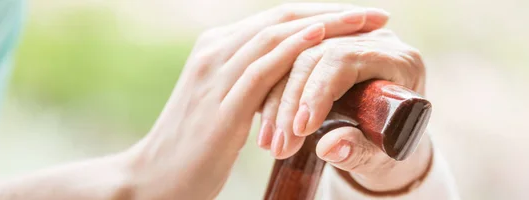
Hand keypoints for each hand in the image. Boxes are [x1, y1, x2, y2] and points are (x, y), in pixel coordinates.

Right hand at [122, 4, 389, 198]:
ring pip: (276, 35)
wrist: (155, 177)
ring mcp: (216, 72)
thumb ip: (250, 86)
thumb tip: (286, 81)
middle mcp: (215, 50)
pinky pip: (263, 66)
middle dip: (332, 12)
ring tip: (363, 21)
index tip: (358, 17)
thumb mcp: (223, 104)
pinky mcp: (222, 101)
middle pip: (281, 18)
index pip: (275, 20)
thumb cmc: (195, 146)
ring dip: (325, 25)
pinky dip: (294, 49)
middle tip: (373, 13)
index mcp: (216, 48)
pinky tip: (322, 41)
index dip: (319, 13)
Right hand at [257, 29, 430, 191]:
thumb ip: (361, 152)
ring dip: (277, 101)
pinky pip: (290, 65)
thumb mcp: (383, 156)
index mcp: (400, 61)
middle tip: (281, 144)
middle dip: (292, 101)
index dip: (318, 91)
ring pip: (297, 58)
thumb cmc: (393, 147)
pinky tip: (269, 128)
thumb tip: (329, 147)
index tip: (302, 128)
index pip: (346, 60)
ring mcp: (350, 41)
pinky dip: (275, 97)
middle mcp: (375, 41)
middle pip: (316, 55)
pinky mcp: (329, 50)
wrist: (394, 139)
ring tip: (272, 143)